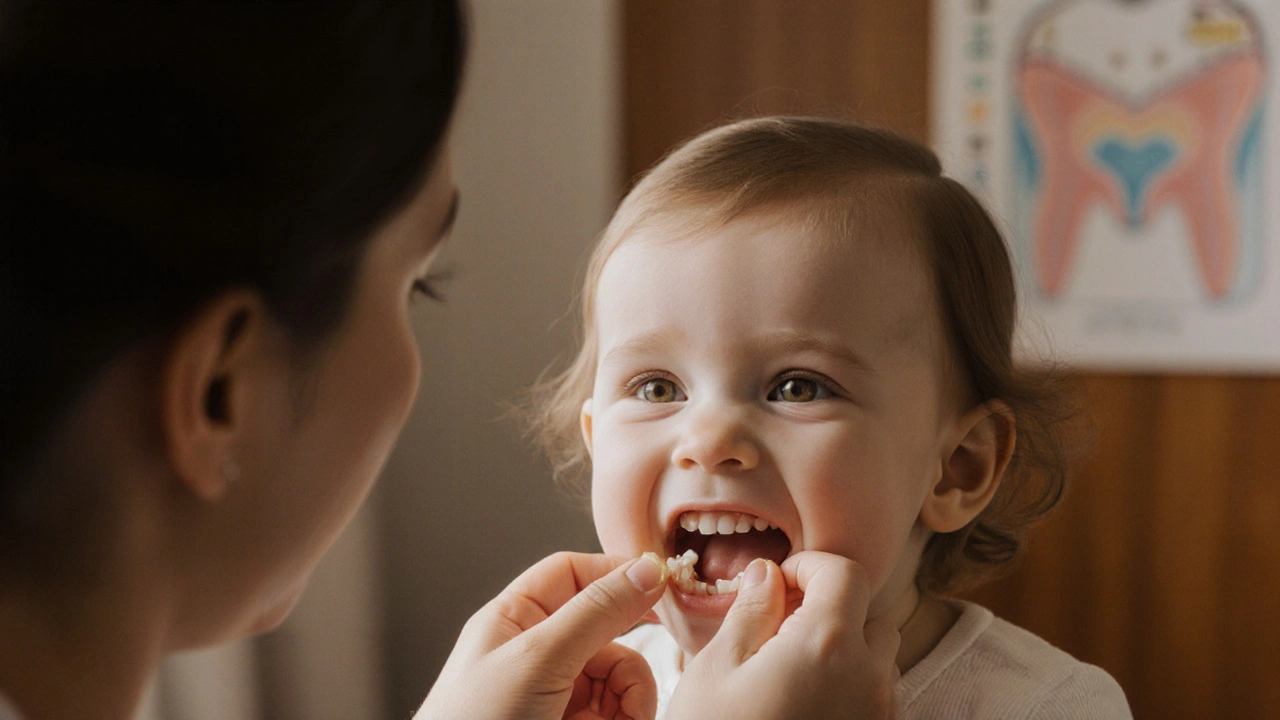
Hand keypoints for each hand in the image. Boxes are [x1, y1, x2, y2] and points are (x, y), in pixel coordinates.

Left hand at [416, 552, 668, 719]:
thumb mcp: (537, 660)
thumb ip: (594, 612)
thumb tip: (646, 569)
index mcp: (514, 619)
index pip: (573, 573)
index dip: (616, 574)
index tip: (660, 587)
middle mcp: (537, 652)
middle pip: (608, 629)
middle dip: (630, 656)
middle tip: (637, 682)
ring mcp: (557, 693)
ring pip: (620, 676)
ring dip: (632, 699)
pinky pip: (618, 711)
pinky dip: (627, 719)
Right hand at [666, 551, 899, 719]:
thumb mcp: (717, 668)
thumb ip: (750, 611)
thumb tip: (766, 574)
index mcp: (828, 645)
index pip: (845, 573)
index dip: (809, 565)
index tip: (776, 581)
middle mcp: (868, 678)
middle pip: (869, 615)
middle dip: (829, 608)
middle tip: (778, 624)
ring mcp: (878, 715)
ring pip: (877, 659)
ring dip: (842, 648)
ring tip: (786, 666)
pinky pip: (874, 697)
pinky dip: (847, 685)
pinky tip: (800, 701)